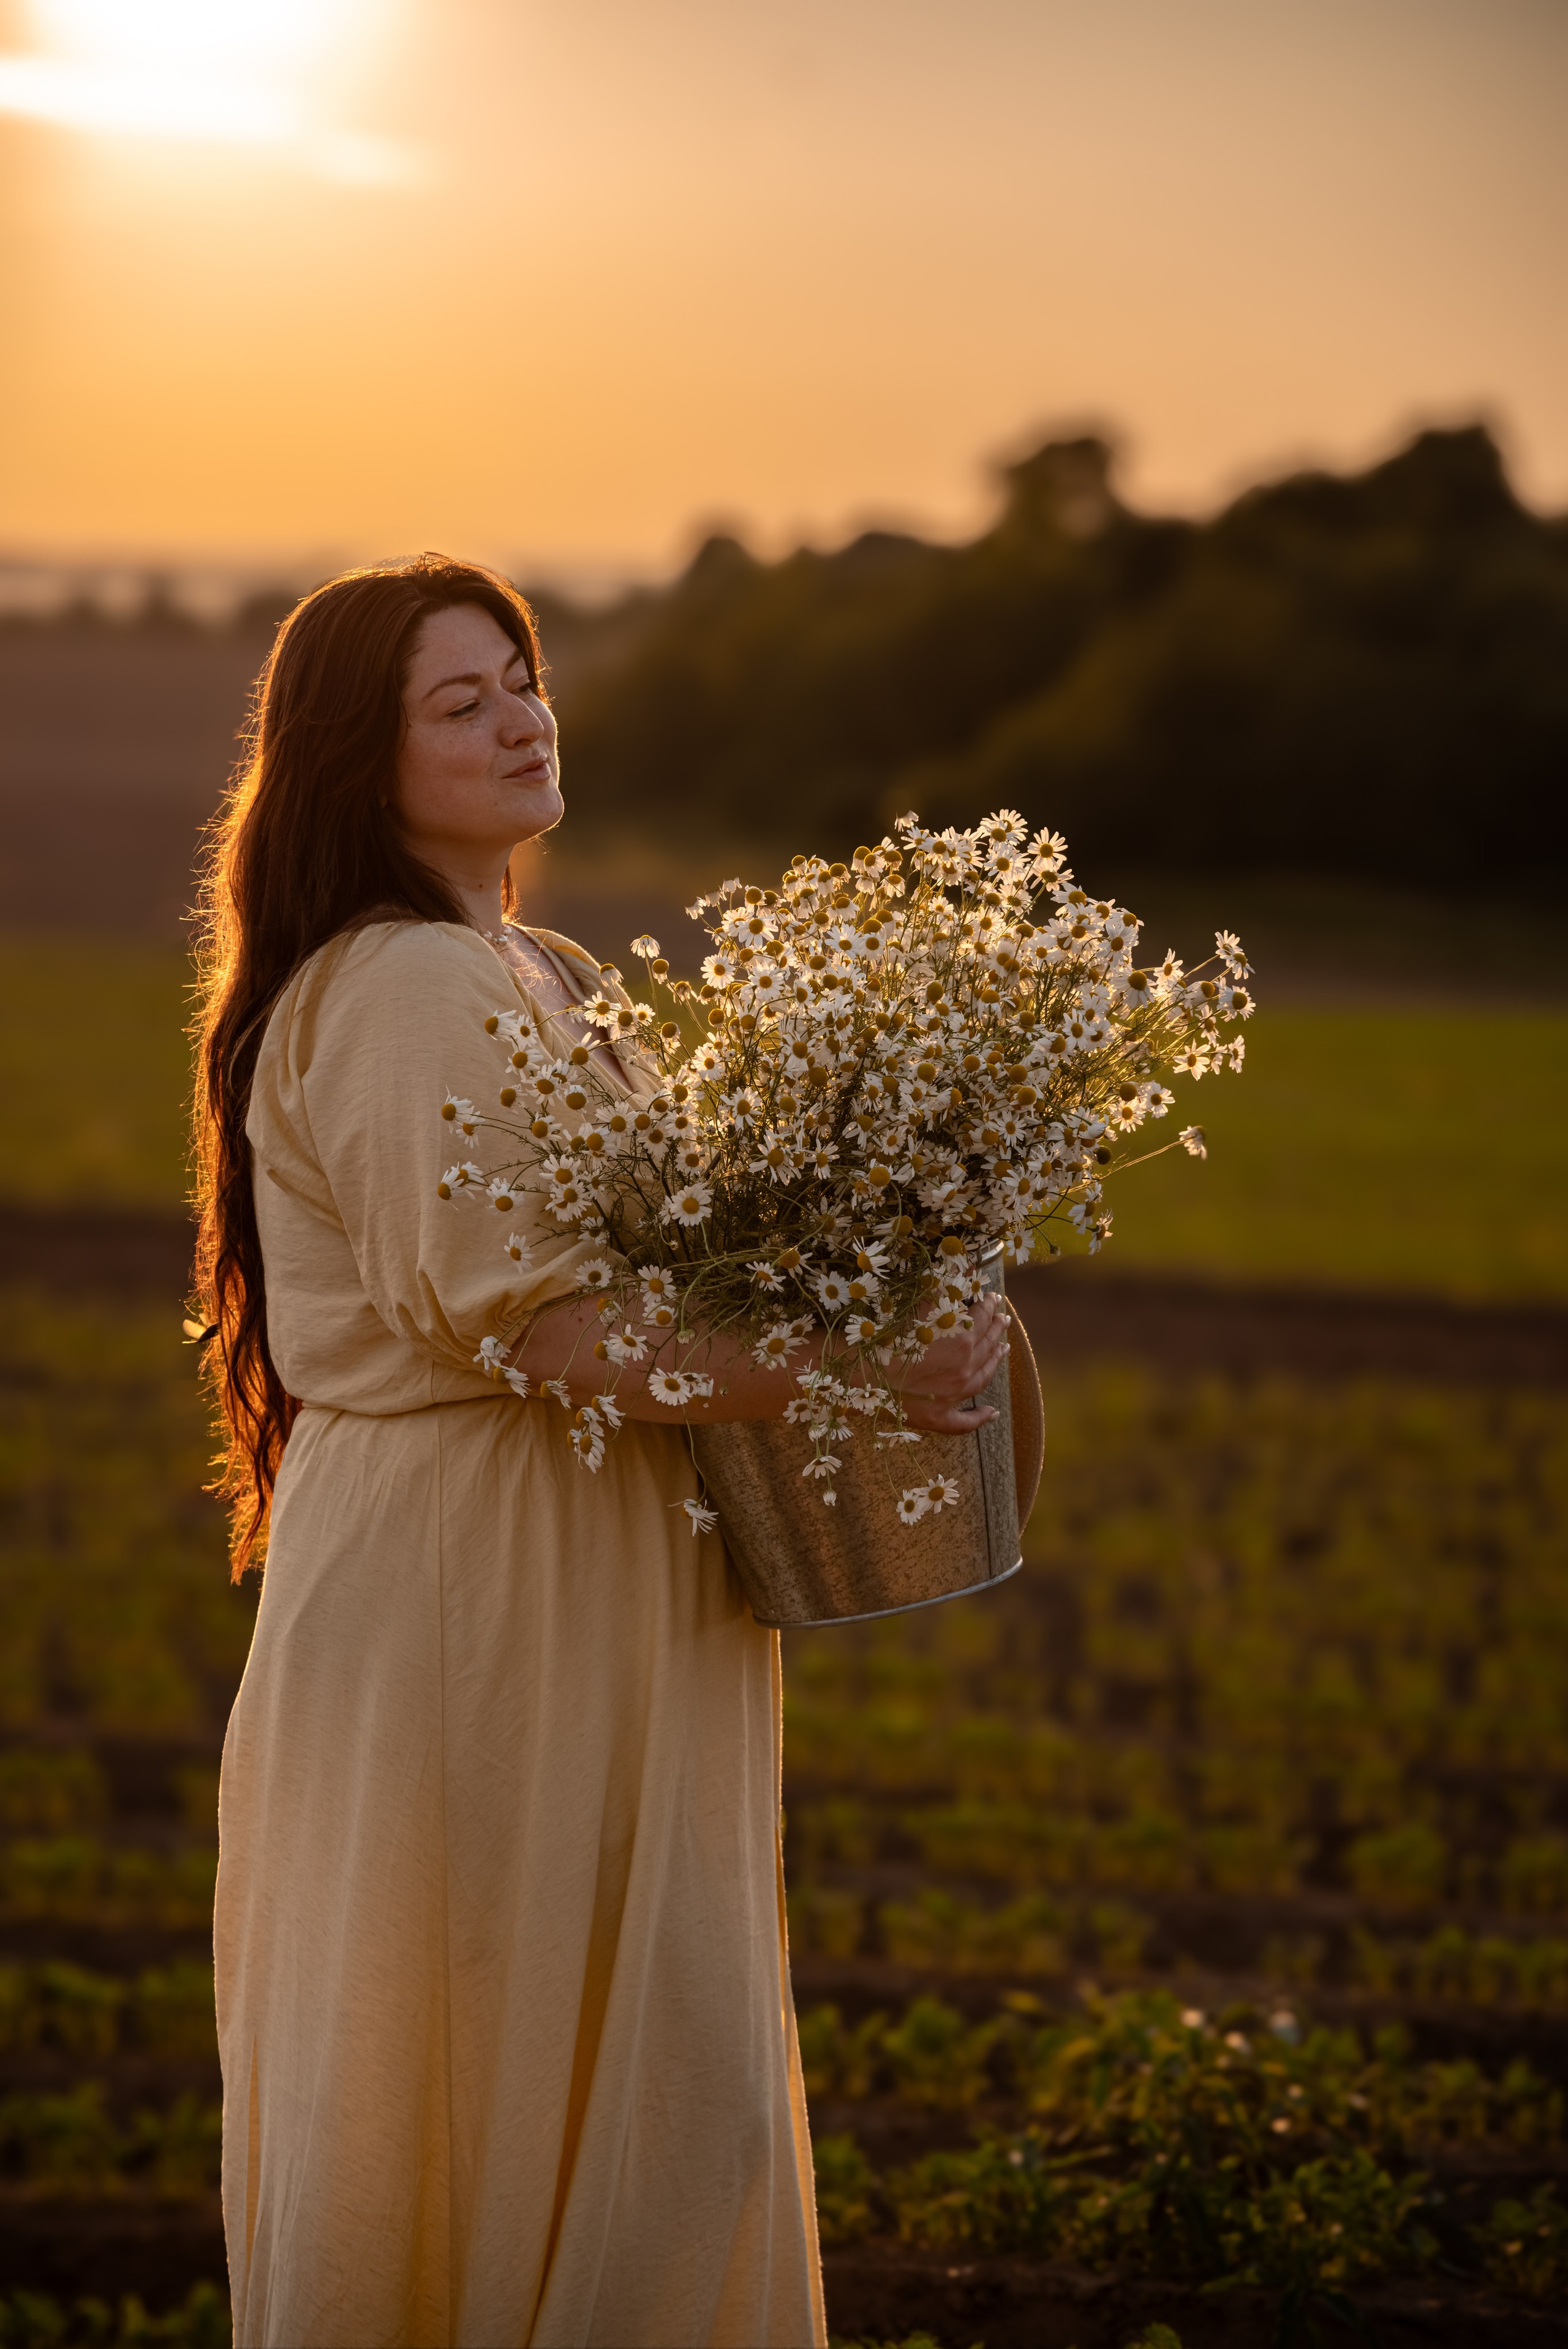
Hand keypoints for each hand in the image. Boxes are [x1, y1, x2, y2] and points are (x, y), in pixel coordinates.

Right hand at [889, 1293, 1008, 1433]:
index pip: (981, 1319)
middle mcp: (964, 1369)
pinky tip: (992, 1412)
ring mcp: (954, 1396)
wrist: (860, 1374)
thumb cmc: (885, 1339)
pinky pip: (965, 1421)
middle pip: (987, 1345)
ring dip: (996, 1361)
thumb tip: (959, 1280)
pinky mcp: (939, 1417)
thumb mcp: (916, 1310)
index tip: (993, 1298)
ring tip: (1004, 1349)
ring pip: (984, 1377)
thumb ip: (941, 1295)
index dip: (989, 1306)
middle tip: (1002, 1319)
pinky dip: (981, 1417)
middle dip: (995, 1329)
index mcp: (961, 1341)